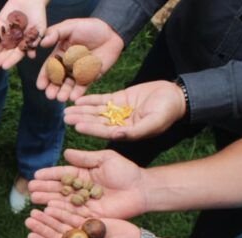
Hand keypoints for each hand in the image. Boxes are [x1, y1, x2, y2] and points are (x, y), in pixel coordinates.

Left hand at [0, 0, 45, 69]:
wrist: (30, 0)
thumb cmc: (38, 14)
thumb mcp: (39, 28)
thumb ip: (35, 41)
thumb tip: (32, 56)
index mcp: (23, 44)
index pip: (16, 54)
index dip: (11, 60)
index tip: (4, 66)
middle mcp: (14, 42)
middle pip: (5, 52)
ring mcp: (5, 35)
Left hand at [26, 207, 139, 237]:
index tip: (30, 236)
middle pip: (55, 236)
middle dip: (42, 228)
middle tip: (29, 220)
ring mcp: (82, 234)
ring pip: (61, 225)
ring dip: (48, 218)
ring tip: (35, 211)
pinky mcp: (88, 223)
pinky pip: (72, 215)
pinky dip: (61, 210)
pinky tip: (51, 205)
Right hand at [28, 148, 147, 218]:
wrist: (142, 188)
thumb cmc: (126, 171)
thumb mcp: (105, 158)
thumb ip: (85, 158)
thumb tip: (66, 154)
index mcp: (83, 174)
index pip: (62, 174)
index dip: (49, 174)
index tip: (36, 174)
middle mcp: (81, 189)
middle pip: (58, 189)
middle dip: (44, 188)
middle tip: (30, 188)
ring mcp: (84, 202)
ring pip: (62, 201)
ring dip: (47, 199)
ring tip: (34, 197)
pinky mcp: (90, 214)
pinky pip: (72, 212)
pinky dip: (60, 210)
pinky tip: (48, 208)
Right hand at [37, 18, 123, 101]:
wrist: (111, 32)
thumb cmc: (89, 27)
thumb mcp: (70, 26)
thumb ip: (55, 33)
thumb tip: (42, 43)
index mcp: (59, 55)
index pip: (49, 67)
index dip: (44, 77)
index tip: (40, 86)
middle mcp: (67, 65)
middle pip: (58, 80)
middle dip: (53, 88)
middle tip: (50, 95)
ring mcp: (78, 72)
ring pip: (69, 85)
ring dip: (64, 92)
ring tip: (61, 98)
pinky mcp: (90, 76)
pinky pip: (83, 86)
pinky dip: (78, 92)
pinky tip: (74, 97)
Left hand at [64, 81, 186, 139]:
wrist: (175, 96)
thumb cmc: (167, 112)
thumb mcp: (153, 123)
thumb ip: (135, 130)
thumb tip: (117, 136)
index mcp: (126, 132)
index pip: (104, 131)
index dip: (90, 129)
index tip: (77, 126)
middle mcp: (119, 123)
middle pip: (96, 121)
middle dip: (81, 119)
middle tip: (66, 117)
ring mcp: (118, 111)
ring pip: (96, 110)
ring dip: (82, 110)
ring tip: (67, 109)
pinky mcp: (119, 98)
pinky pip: (102, 99)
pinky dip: (90, 99)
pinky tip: (78, 100)